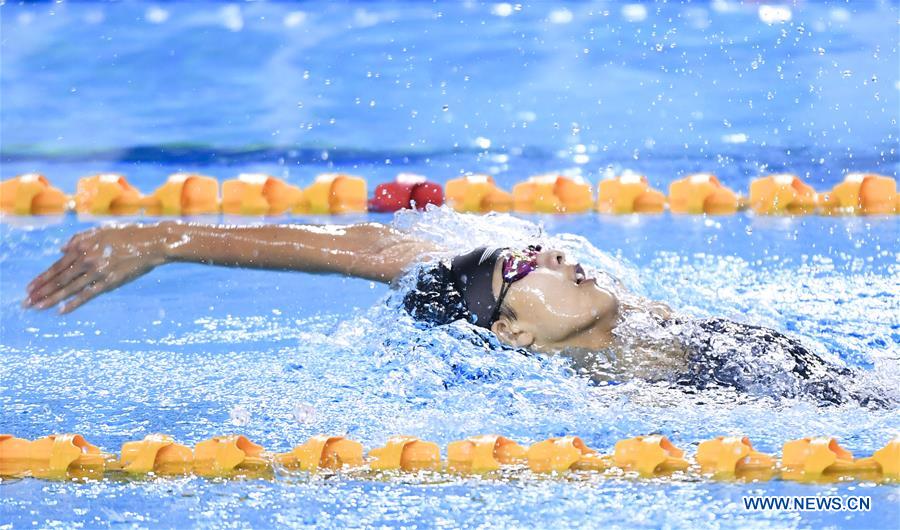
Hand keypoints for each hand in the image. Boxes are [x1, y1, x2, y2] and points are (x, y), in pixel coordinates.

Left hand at [24, 223, 172, 312]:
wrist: (152, 242)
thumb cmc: (128, 234)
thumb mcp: (100, 230)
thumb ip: (79, 238)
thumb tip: (60, 249)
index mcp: (82, 246)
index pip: (57, 266)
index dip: (42, 278)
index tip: (30, 288)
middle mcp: (86, 259)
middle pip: (59, 279)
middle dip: (41, 291)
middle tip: (26, 302)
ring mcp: (97, 271)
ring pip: (69, 288)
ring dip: (51, 299)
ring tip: (37, 307)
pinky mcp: (110, 281)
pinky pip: (87, 294)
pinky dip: (73, 303)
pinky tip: (61, 310)